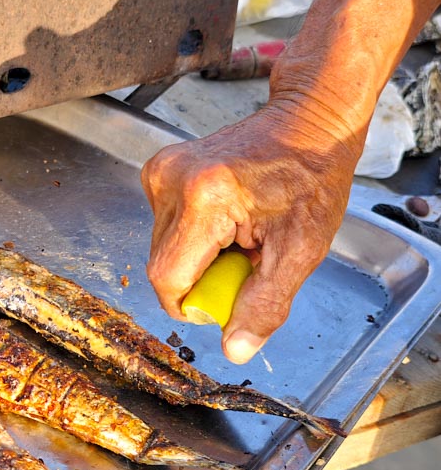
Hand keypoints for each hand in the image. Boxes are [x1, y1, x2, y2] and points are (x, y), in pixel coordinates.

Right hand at [141, 103, 358, 363]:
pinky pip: (165, 228)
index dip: (192, 304)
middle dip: (201, 278)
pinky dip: (193, 237)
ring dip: (197, 257)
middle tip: (246, 259)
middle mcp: (172, 180)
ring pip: (162, 249)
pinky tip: (226, 219)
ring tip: (238, 234)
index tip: (227, 296)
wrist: (308, 121)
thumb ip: (266, 304)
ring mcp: (162, 171)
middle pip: (163, 266)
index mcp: (206, 199)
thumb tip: (235, 348)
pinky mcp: (159, 170)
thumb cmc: (311, 177)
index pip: (168, 279)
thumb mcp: (302, 250)